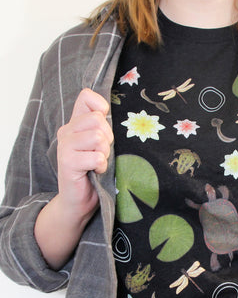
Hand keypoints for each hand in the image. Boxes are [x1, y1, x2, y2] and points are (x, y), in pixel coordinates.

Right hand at [56, 88, 112, 216]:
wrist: (80, 201)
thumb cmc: (94, 172)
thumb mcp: (101, 146)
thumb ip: (103, 128)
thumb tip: (113, 113)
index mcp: (75, 124)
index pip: (86, 96)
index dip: (101, 107)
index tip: (104, 127)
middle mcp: (67, 131)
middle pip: (98, 119)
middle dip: (108, 138)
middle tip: (102, 153)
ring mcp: (64, 146)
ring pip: (98, 137)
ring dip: (105, 154)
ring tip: (98, 163)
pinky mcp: (67, 162)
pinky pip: (96, 157)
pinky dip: (102, 166)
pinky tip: (95, 172)